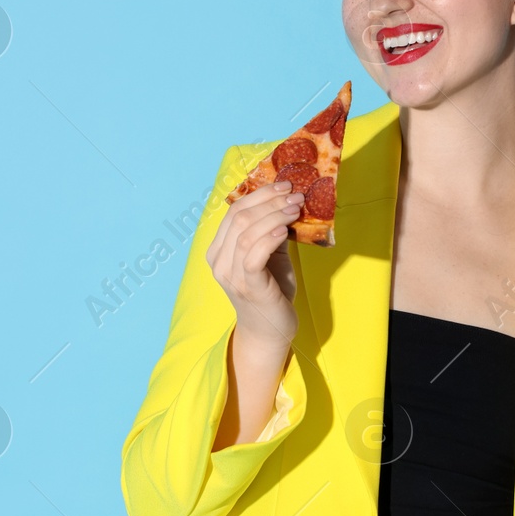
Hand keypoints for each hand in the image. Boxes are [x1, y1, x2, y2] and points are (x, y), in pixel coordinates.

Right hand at [207, 180, 300, 348]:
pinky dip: (270, 238)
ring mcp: (231, 275)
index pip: (233, 211)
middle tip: (295, 196)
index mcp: (219, 250)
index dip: (259, 194)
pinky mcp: (248, 286)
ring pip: (246, 233)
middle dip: (269, 202)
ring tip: (296, 210)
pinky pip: (253, 255)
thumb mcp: (270, 254)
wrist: (270, 330)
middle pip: (239, 218)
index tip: (284, 185)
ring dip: (274, 216)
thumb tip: (288, 200)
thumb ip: (271, 231)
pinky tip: (286, 230)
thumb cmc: (271, 290)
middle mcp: (219, 261)